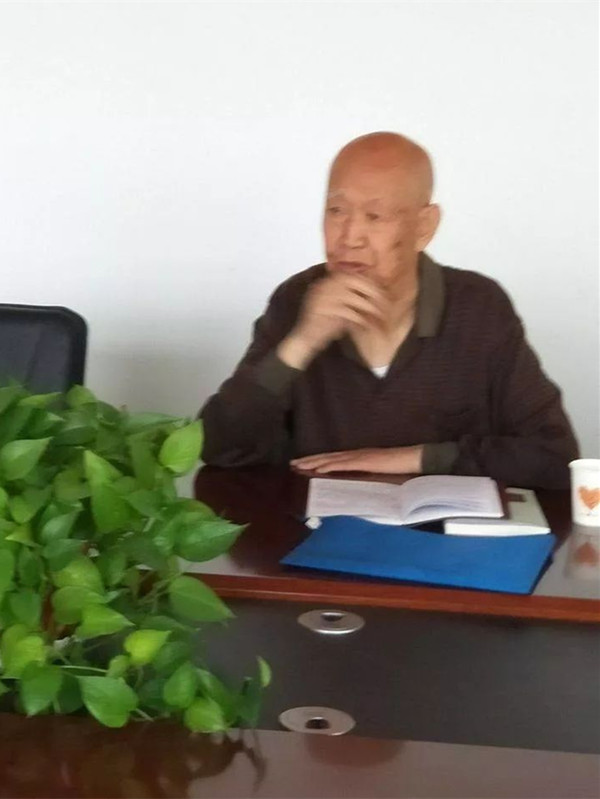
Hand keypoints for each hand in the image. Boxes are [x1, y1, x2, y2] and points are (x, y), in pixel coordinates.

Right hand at [277, 273, 388, 369]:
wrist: (304, 340)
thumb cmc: (323, 325)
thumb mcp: (336, 306)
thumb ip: (349, 296)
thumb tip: (373, 289)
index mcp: (324, 282)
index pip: (350, 275)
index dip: (367, 282)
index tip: (381, 290)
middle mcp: (321, 287)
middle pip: (353, 281)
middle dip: (371, 290)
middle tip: (384, 301)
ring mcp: (321, 298)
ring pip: (352, 297)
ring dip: (368, 306)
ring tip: (378, 314)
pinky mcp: (323, 313)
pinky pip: (347, 313)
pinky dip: (359, 319)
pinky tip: (366, 324)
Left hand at [291, 446, 423, 474]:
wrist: (414, 458)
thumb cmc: (400, 467)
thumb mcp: (379, 473)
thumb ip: (367, 477)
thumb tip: (356, 485)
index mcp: (359, 456)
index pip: (334, 458)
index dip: (318, 460)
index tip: (303, 463)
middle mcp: (356, 454)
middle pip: (328, 456)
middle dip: (309, 460)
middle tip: (292, 463)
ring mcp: (360, 456)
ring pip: (331, 459)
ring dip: (314, 462)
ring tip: (298, 465)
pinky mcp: (364, 461)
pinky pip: (343, 463)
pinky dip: (329, 465)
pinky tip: (318, 468)